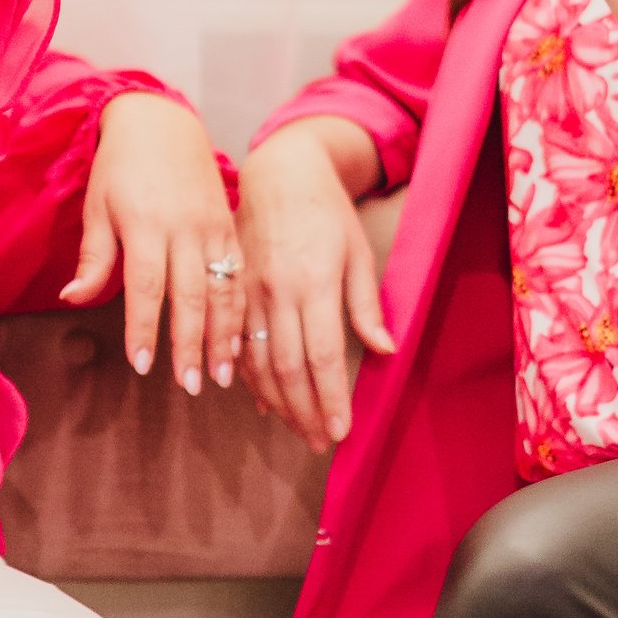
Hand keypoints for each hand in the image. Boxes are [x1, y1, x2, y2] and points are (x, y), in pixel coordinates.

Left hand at [62, 92, 244, 392]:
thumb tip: (72, 299)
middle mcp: (185, 228)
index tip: (142, 365)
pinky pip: (239, 276)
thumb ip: (93, 257)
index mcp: (146, 223)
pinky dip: (240, 312)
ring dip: (224, 336)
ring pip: (224, 290)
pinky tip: (238, 342)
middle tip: (189, 386)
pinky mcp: (230, 228)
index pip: (147, 287)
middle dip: (191, 344)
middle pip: (191, 295)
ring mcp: (214, 228)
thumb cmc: (120, 168)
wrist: (163, 122)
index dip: (145, 329)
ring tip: (221, 376)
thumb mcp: (98, 207)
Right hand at [236, 125, 395, 448]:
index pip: (322, 355)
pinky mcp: (232, 291)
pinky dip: (251, 380)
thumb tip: (385, 351)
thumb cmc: (326, 212)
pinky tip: (267, 403)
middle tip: (322, 442)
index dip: (330, 399)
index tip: (341, 430)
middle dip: (305, 412)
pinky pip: (237, 346)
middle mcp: (277, 291)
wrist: (278, 174)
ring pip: (258, 363)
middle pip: (289, 368)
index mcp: (315, 282)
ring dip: (279, 403)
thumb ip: (366, 305)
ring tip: (300, 430)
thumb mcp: (357, 252)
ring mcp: (249, 293)